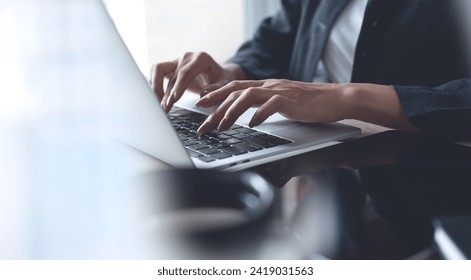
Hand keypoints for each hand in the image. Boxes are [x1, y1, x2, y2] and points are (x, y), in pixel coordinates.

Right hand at [149, 52, 245, 111]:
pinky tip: (156, 97)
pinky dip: (154, 83)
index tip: (173, 100)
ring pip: (159, 70)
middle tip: (165, 109)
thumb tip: (202, 97)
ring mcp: (177, 60)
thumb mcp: (224, 85)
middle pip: (173, 75)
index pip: (186, 73)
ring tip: (159, 104)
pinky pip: (156, 71)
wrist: (219, 74)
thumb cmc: (222, 80)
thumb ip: (215, 90)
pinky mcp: (171, 66)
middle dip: (167, 93)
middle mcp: (187, 57)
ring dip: (156, 87)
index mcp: (201, 58)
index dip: (178, 87)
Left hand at [195, 79, 349, 133]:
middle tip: (202, 122)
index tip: (200, 101)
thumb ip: (265, 105)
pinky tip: (251, 125)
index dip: (215, 92)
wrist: (335, 98)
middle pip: (234, 91)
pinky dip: (258, 115)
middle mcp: (269, 86)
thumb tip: (249, 116)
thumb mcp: (282, 102)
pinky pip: (270, 105)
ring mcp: (279, 91)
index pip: (234, 86)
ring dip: (231, 111)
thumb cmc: (309, 104)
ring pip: (247, 96)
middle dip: (214, 106)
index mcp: (265, 86)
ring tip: (222, 126)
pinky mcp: (291, 100)